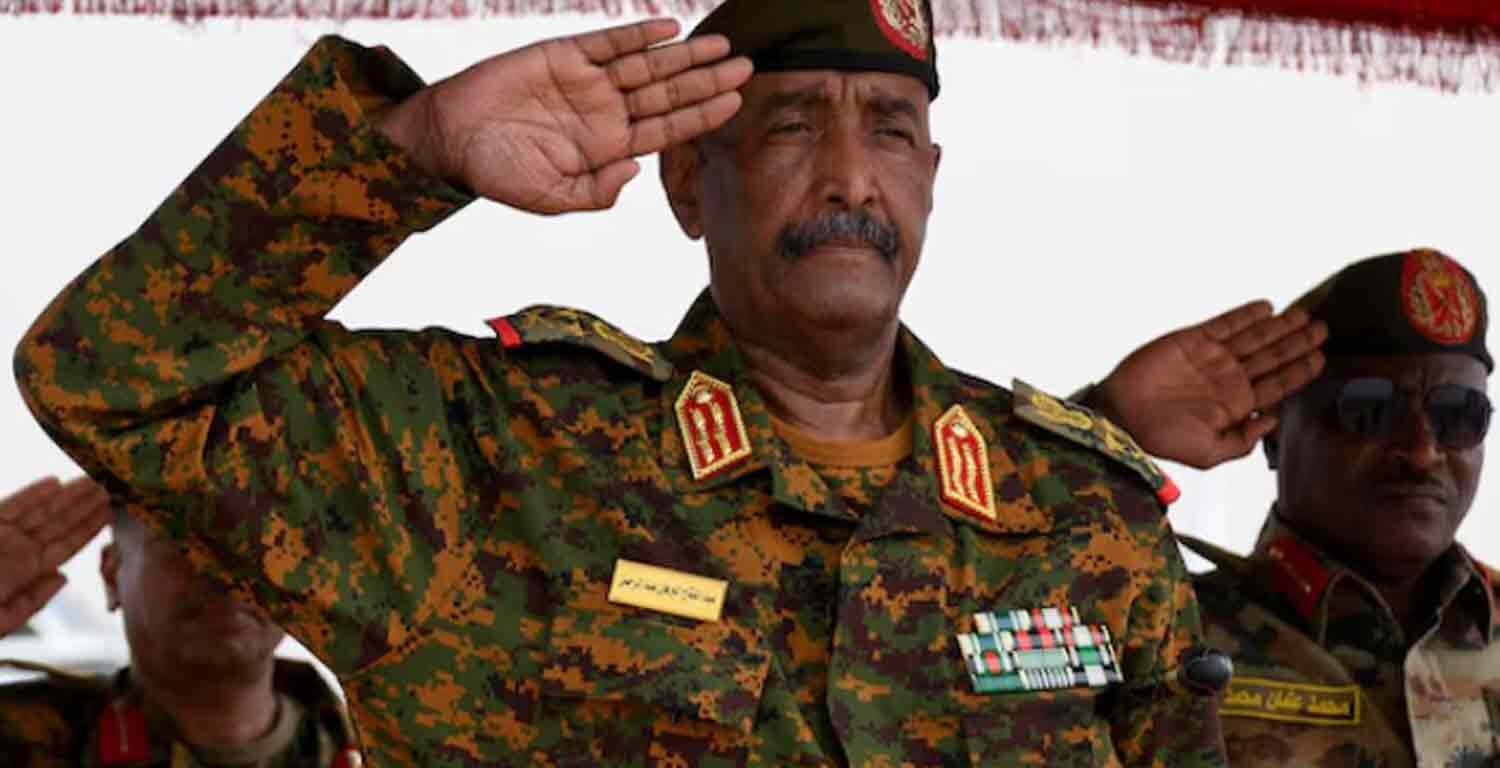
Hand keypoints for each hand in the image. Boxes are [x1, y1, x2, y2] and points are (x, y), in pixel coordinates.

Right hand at [0, 476, 109, 635]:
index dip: (88, 529)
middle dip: (82, 505)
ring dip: (65, 496)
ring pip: (38, 513)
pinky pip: (8, 509)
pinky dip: (30, 495)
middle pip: (56, 525)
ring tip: (92, 480)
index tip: (112, 512)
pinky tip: (53, 483)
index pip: (63, 549)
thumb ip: (29, 602)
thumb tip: (64, 578)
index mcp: (22, 575)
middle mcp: (13, 554)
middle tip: (112, 484)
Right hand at [379, 18, 751, 213]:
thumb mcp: (552, 198)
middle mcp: (605, 112)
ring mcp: (587, 82)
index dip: (702, 115)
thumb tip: (635, 170)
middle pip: (667, 94)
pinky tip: (668, 29)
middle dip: (707, 80)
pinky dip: (637, 35)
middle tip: (747, 66)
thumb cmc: (498, 174)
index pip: (667, 129)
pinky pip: (608, 42)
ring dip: (683, 56)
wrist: (449, 139)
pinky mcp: (563, 55)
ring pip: (646, 66)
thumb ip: (597, 192)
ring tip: (721, 45)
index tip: (736, 101)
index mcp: (608, 147)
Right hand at [1092, 301, 1327, 468]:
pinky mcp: (1192, 340)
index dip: (1300, 371)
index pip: (1277, 384)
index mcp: (1236, 404)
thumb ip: (1243, 441)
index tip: (1322, 358)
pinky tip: (1267, 308)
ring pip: (1255, 338)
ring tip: (1304, 315)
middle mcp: (1228, 378)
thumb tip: (1273, 420)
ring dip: (1280, 326)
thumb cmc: (1162, 439)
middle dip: (1298, 343)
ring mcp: (1211, 358)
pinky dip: (1246, 315)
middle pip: (1272, 357)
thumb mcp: (1209, 453)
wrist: (1122, 417)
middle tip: (1323, 330)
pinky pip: (1225, 324)